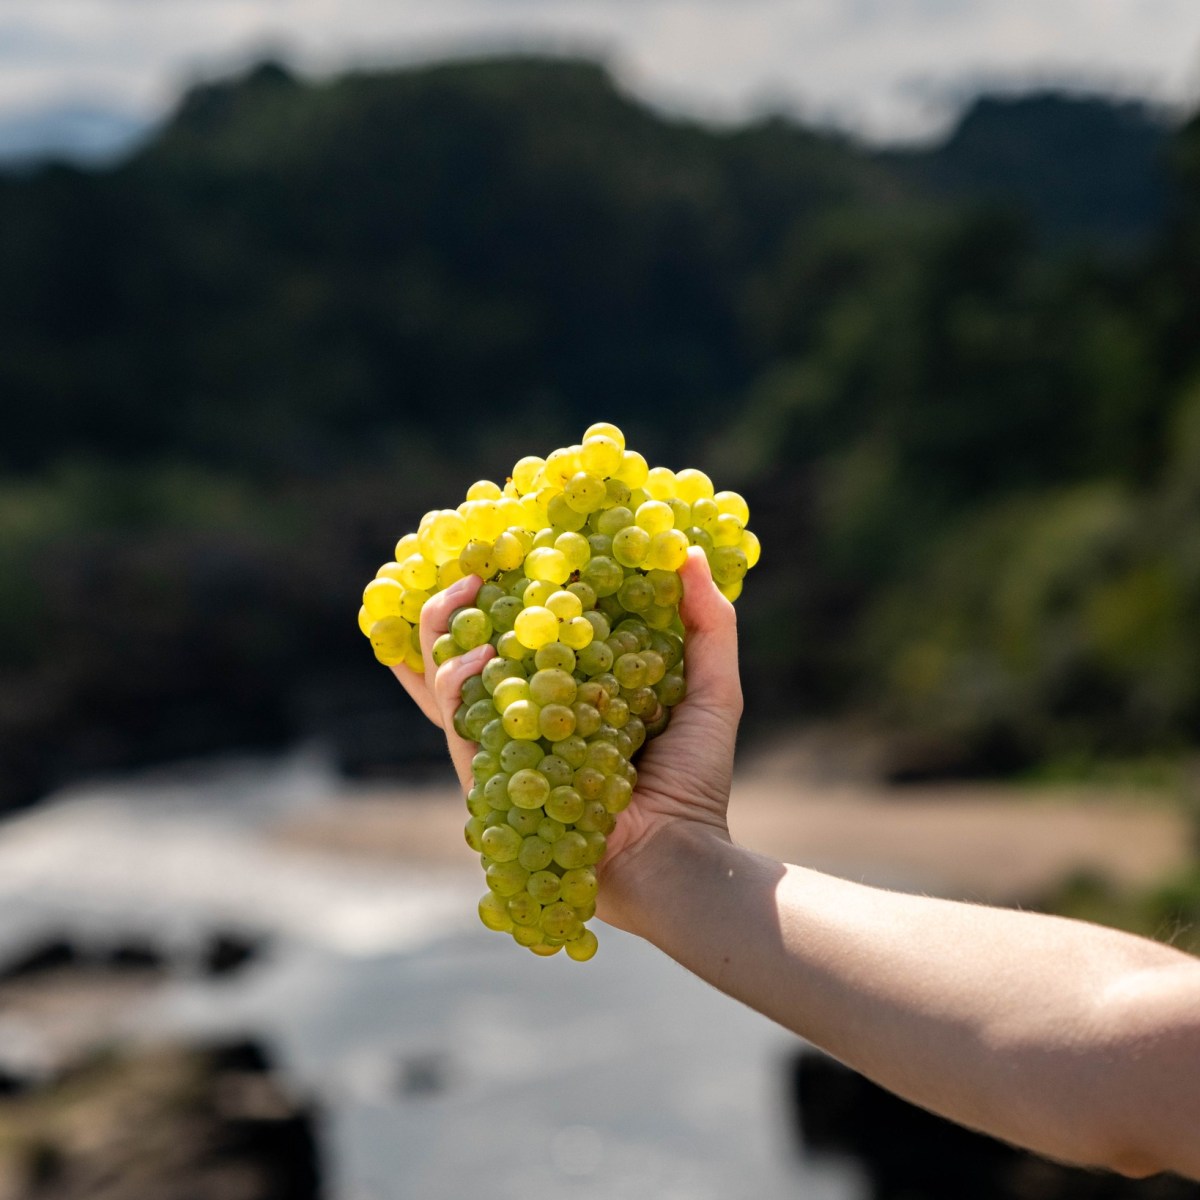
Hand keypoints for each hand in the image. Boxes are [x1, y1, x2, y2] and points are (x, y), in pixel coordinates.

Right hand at [389, 548, 743, 932]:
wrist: (678, 853)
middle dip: (458, 600)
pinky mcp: (488, 778)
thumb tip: (685, 552)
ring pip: (447, 679)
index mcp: (572, 690)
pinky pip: (456, 722)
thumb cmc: (695, 779)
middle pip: (471, 647)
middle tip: (475, 561)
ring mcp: (505, 745)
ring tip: (467, 588)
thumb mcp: (711, 690)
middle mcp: (530, 714)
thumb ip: (709, 624)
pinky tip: (481, 651)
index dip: (512, 587)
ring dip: (445, 627)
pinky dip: (456, 682)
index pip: (530, 630)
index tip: (515, 541)